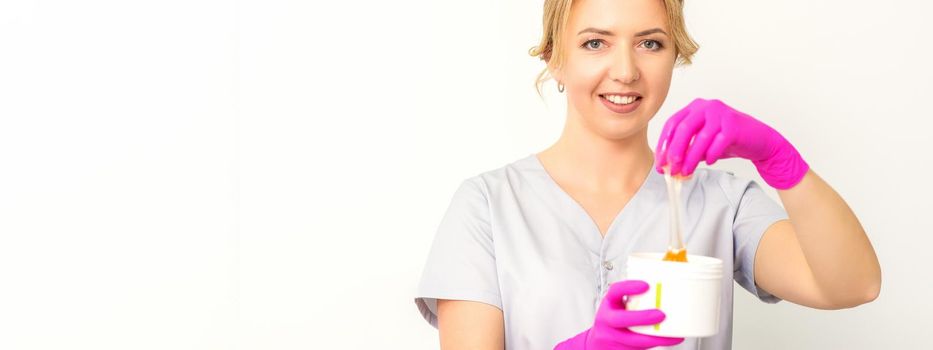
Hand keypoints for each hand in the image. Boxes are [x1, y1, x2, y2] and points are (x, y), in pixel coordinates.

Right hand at [554, 280, 683, 349]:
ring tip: (672, 334)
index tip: (646, 285)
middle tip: (661, 314)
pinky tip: (668, 341)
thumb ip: (635, 298)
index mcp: (609, 303)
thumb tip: (666, 285)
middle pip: (620, 319)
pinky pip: (638, 349)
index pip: (615, 291)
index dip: (629, 287)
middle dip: (641, 318)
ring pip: (632, 340)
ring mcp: (613, 337)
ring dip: (654, 338)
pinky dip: (655, 345)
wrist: (599, 342)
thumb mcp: (618, 304)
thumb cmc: (614, 319)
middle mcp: (608, 320)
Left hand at [654, 98, 808, 188]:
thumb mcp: (702, 143)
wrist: (759, 141)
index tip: (660, 163)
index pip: (672, 124)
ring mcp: (721, 114)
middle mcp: (707, 106)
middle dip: (674, 151)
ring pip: (700, 137)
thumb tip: (667, 165)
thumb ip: (686, 149)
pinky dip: (711, 155)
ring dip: (690, 158)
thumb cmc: (728, 141)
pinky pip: (718, 142)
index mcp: (695, 107)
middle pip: (683, 129)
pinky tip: (709, 163)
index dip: (663, 144)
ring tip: (685, 172)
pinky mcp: (734, 124)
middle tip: (670, 169)